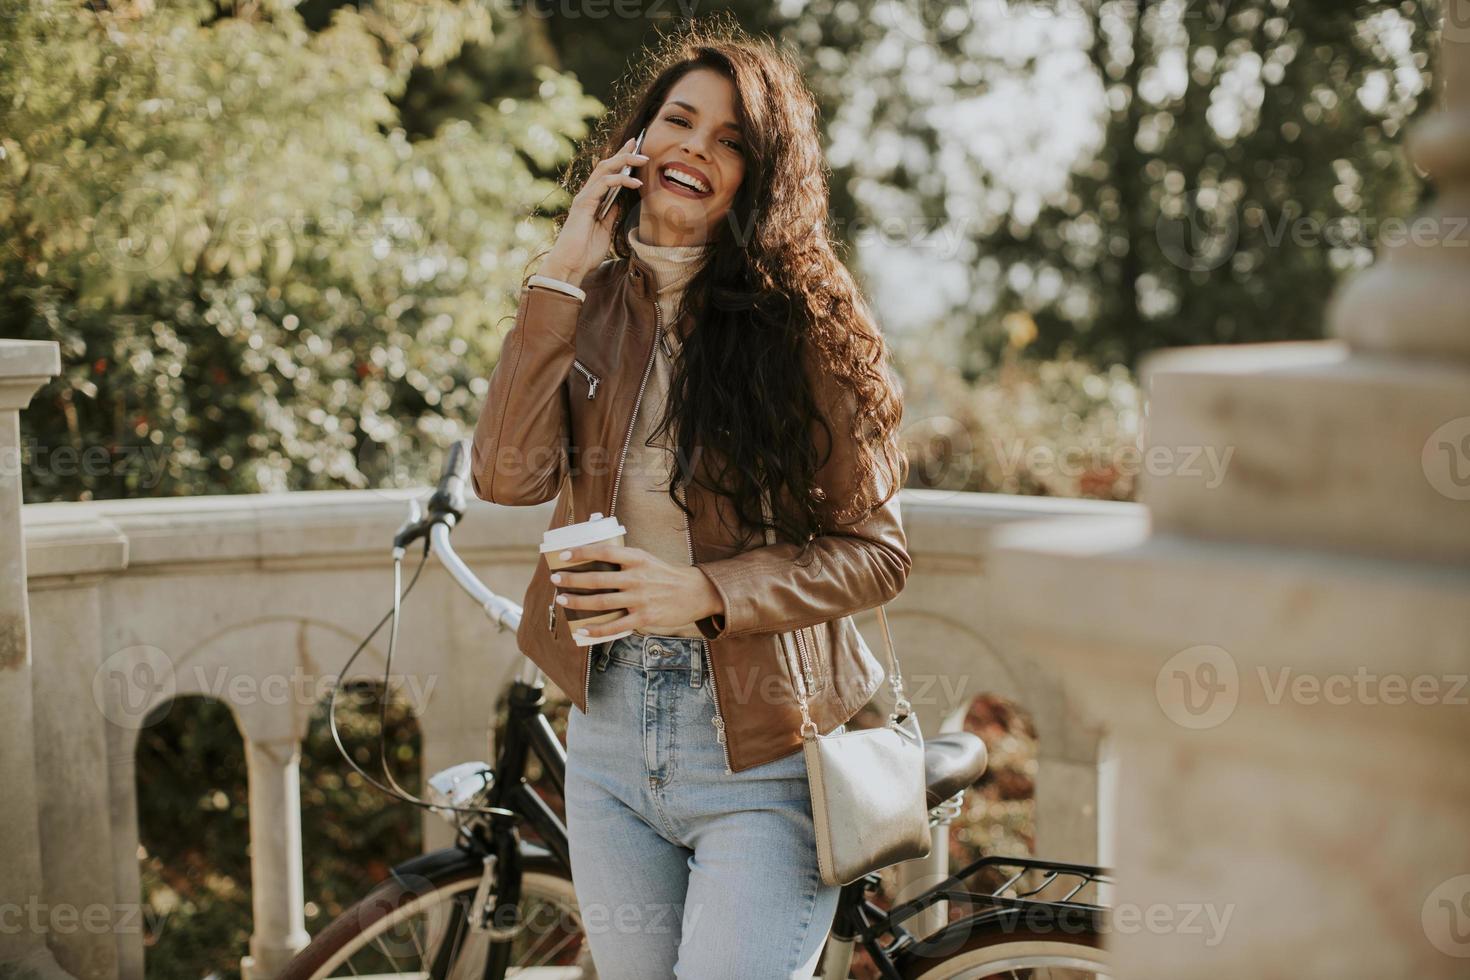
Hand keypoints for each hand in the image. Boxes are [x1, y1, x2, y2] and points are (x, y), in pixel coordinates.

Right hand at [541, 138, 649, 285]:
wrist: (570, 266)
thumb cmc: (585, 253)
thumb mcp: (605, 231)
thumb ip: (611, 215)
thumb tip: (620, 201)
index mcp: (592, 200)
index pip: (608, 174)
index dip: (621, 159)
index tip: (636, 148)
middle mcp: (586, 195)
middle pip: (606, 166)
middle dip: (623, 152)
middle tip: (640, 142)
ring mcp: (584, 198)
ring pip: (605, 170)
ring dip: (625, 162)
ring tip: (643, 159)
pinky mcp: (584, 204)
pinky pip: (604, 185)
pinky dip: (620, 180)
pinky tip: (635, 182)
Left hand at [550, 542, 723, 639]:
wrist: (695, 592)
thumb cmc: (666, 575)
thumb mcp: (647, 559)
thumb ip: (625, 559)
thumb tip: (596, 556)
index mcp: (637, 558)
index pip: (604, 552)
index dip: (582, 553)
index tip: (564, 555)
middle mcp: (637, 577)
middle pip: (597, 579)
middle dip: (572, 579)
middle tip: (555, 579)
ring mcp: (640, 599)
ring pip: (602, 602)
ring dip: (579, 601)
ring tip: (563, 600)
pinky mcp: (644, 617)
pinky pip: (616, 626)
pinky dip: (597, 629)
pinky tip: (583, 629)